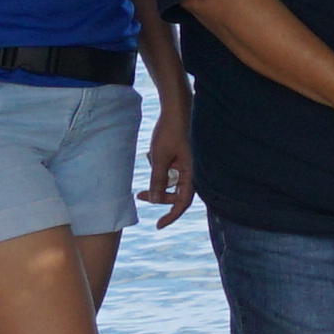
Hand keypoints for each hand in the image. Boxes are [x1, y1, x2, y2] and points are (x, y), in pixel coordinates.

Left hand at [143, 92, 196, 226]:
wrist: (177, 108)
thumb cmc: (170, 131)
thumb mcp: (159, 157)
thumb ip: (158, 180)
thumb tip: (157, 200)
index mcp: (192, 173)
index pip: (183, 202)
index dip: (171, 215)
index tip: (158, 225)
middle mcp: (193, 171)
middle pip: (177, 194)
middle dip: (160, 196)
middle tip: (140, 195)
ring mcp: (188, 164)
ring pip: (173, 182)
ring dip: (160, 181)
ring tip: (148, 166)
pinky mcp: (184, 158)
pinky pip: (172, 171)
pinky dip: (162, 170)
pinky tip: (154, 155)